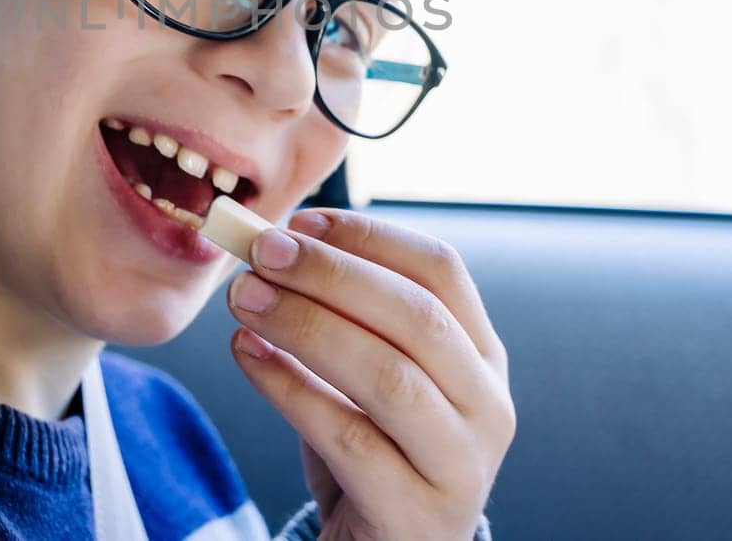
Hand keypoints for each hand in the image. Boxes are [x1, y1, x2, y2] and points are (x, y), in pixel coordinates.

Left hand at [226, 208, 513, 540]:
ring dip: (307, 325)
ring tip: (243, 299)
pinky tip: (247, 357)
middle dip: (332, 274)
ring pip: (389, 377)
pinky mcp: (418, 515)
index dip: (369, 237)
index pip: (441, 270)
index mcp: (481, 355)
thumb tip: (270, 242)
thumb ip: (336, 316)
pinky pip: (349, 441)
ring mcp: (462, 464)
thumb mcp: (362, 378)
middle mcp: (488, 405)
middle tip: (261, 252)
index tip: (300, 221)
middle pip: (417, 316)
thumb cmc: (370, 454)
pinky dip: (290, 390)